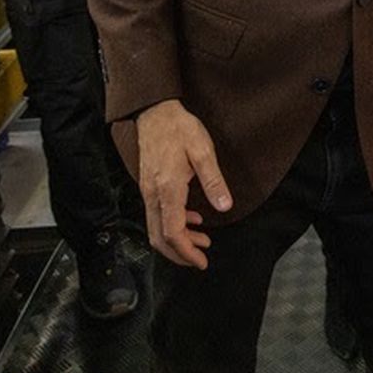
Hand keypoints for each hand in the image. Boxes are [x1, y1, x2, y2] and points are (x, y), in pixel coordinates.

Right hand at [136, 99, 231, 268]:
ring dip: (177, 240)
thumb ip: (214, 180)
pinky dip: (173, 224)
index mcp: (167, 189)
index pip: (172, 232)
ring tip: (202, 240)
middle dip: (179, 254)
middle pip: (159, 237)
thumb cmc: (179, 128)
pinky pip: (157, 214)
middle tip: (200, 259)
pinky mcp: (148, 185)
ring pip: (156, 227)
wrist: (154, 111)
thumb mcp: (203, 151)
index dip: (186, 252)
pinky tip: (192, 218)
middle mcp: (153, 194)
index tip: (201, 261)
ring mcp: (148, 190)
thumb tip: (224, 206)